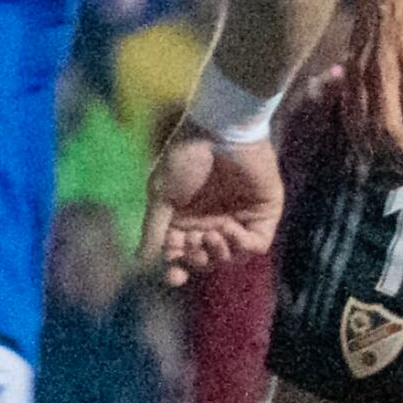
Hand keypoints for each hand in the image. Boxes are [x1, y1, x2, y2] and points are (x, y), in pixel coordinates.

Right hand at [140, 130, 284, 282]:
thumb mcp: (160, 194)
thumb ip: (153, 230)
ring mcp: (238, 219)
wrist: (219, 128)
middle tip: (192, 240)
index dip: (176, 270)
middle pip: (204, 260)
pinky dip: (241, 246)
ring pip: (230, 257)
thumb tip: (140, 262)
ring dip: (219, 253)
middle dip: (197, 258)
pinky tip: (229, 230)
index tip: (174, 275)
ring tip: (212, 233)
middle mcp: (211, 221)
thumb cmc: (185, 156)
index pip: (181, 256)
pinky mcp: (262, 215)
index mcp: (185, 218)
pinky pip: (255, 246)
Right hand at [347, 0, 402, 169]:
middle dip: (401, 154)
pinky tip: (365, 146)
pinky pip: (349, 107)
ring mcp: (362, 68)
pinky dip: (356, 131)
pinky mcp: (350, 66)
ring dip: (378, 148)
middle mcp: (383, 68)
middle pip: (386, 125)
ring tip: (393, 165)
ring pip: (364, 120)